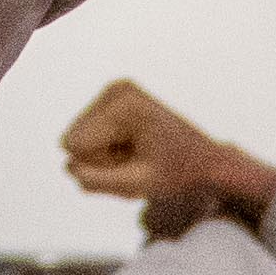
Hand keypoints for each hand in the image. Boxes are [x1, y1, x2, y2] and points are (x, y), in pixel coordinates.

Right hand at [59, 78, 275, 223]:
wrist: (206, 161)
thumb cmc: (177, 174)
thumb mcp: (136, 185)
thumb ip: (95, 180)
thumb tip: (68, 166)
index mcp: (124, 103)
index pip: (75, 146)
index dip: (104, 165)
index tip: (138, 162)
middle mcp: (117, 88)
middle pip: (74, 140)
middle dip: (104, 160)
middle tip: (141, 161)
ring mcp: (114, 90)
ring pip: (79, 140)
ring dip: (108, 157)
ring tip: (141, 155)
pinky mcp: (112, 98)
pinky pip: (88, 136)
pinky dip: (111, 149)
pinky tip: (137, 147)